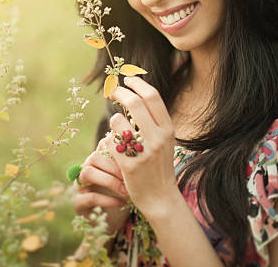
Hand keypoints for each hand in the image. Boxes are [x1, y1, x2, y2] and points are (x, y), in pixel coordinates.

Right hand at [72, 139, 129, 233]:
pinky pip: (89, 197)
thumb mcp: (128, 179)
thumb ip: (130, 163)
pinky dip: (107, 199)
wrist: (115, 221)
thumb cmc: (123, 195)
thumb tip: (143, 147)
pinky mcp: (78, 202)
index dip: (118, 152)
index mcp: (98, 160)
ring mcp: (79, 185)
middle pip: (94, 157)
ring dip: (109, 181)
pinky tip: (121, 202)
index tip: (135, 161)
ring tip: (126, 191)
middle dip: (115, 168)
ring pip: (87, 173)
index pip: (102, 146)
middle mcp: (86, 169)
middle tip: (131, 178)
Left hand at [104, 76, 179, 216]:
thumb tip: (137, 93)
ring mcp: (144, 152)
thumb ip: (154, 120)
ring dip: (113, 121)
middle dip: (119, 92)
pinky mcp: (129, 164)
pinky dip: (109, 141)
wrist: (161, 198)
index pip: (152, 96)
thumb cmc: (159, 166)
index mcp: (168, 129)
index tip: (127, 79)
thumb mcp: (164, 141)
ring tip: (118, 132)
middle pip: (134, 102)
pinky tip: (115, 149)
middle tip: (112, 91)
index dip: (137, 84)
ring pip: (117, 120)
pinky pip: (110, 141)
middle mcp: (158, 138)